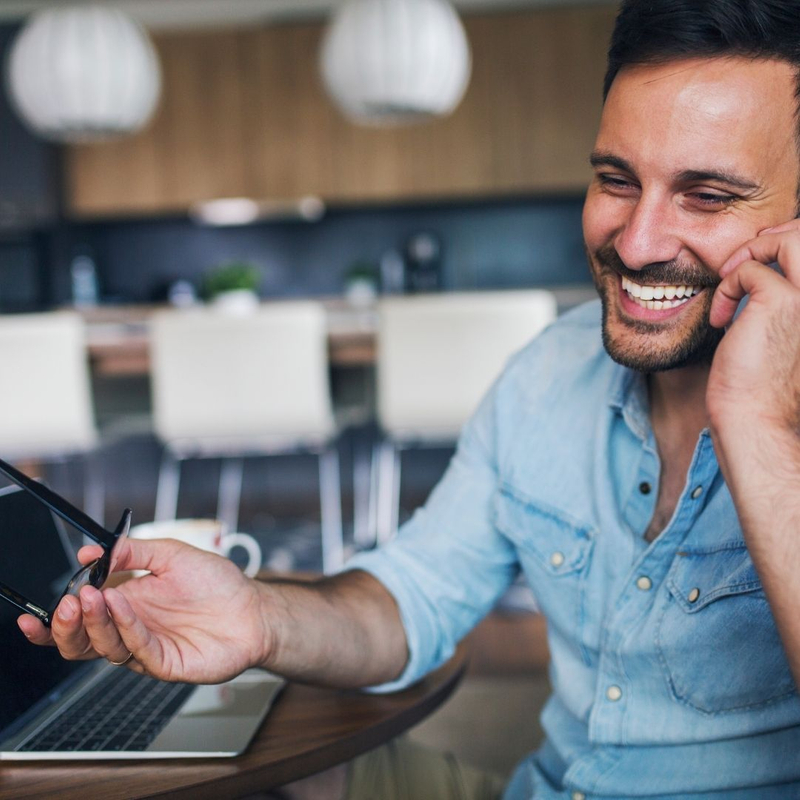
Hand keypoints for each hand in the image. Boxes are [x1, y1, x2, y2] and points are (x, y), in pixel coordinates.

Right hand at [17, 538, 272, 683]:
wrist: (253, 608)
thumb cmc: (216, 583)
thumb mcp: (171, 554)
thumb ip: (132, 552)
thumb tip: (93, 553)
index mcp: (126, 605)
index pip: (80, 620)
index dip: (52, 622)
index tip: (31, 614)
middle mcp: (131, 629)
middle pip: (82, 642)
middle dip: (66, 626)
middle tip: (68, 603)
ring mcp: (147, 648)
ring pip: (104, 648)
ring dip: (94, 623)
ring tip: (91, 598)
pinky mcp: (166, 663)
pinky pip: (138, 650)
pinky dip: (126, 628)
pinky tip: (122, 607)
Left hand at [708, 220, 799, 438]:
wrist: (755, 417)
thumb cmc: (761, 383)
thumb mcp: (780, 333)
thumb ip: (781, 299)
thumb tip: (762, 268)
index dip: (790, 243)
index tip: (757, 262)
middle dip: (775, 236)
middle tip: (742, 260)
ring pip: (793, 240)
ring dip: (754, 249)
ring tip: (729, 276)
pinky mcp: (781, 302)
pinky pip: (748, 269)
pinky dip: (725, 287)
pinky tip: (719, 319)